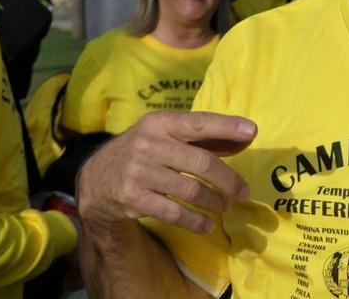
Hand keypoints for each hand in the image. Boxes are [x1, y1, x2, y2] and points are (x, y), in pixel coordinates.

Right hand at [77, 111, 255, 233]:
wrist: (97, 179)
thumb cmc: (145, 153)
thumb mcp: (167, 137)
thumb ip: (204, 137)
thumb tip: (246, 137)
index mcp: (160, 123)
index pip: (197, 122)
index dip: (225, 126)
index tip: (251, 130)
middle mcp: (148, 144)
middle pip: (200, 163)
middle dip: (228, 180)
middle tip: (244, 192)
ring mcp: (138, 172)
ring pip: (190, 190)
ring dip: (213, 202)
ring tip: (224, 206)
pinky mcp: (132, 198)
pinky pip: (173, 212)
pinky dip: (195, 221)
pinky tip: (207, 225)